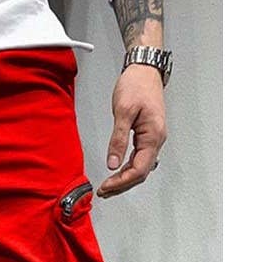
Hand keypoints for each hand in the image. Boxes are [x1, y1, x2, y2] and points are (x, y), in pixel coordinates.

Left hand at [96, 64, 166, 198]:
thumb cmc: (136, 85)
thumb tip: (113, 163)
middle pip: (141, 173)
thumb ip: (118, 139)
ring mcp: (153, 139)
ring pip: (141, 168)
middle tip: (104, 191)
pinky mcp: (148, 136)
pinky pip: (139, 159)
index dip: (121, 182)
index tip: (105, 187)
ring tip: (108, 186)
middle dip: (122, 185)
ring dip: (125, 179)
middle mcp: (156, 140)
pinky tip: (117, 172)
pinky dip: (128, 169)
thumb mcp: (123, 111)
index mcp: (153, 136)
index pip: (139, 169)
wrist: (145, 69)